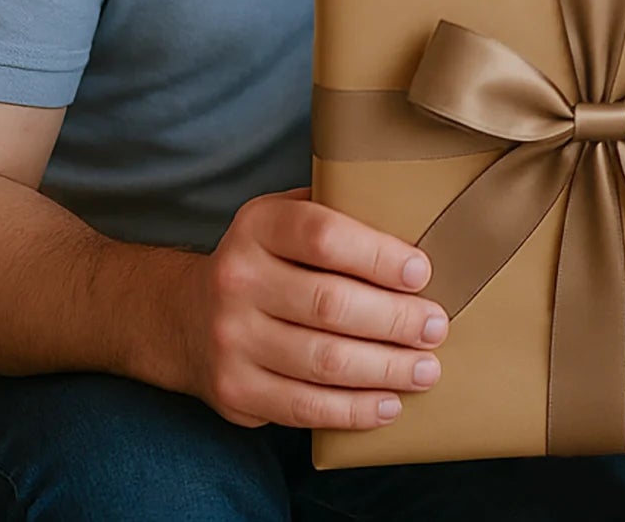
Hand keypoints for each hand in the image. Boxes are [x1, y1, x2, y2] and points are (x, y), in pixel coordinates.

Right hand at [178, 188, 449, 430]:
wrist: (188, 317)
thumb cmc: (270, 260)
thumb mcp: (289, 217)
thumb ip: (340, 214)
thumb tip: (421, 226)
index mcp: (259, 226)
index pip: (324, 237)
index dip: (378, 256)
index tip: (421, 273)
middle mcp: (237, 279)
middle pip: (330, 304)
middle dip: (395, 320)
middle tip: (435, 327)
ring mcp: (231, 339)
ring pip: (323, 361)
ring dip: (385, 369)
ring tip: (425, 370)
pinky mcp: (234, 390)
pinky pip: (303, 407)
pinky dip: (352, 410)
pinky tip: (387, 404)